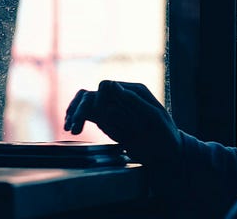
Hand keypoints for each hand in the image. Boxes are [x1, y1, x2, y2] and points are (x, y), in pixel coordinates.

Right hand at [64, 80, 179, 164]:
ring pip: (86, 104)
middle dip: (80, 109)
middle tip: (73, 126)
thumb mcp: (153, 118)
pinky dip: (78, 118)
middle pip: (92, 95)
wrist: (166, 153)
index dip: (98, 99)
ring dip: (75, 113)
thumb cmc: (165, 135)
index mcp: (133, 91)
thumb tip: (109, 84)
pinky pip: (88, 115)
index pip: (106, 87)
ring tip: (70, 128)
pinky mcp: (107, 121)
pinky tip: (72, 128)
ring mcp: (113, 109)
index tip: (99, 116)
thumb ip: (133, 101)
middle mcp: (120, 97)